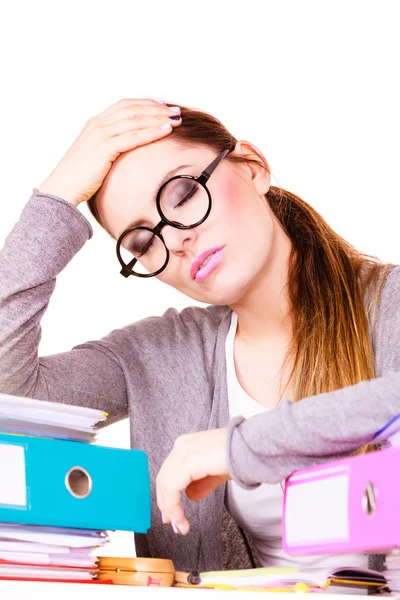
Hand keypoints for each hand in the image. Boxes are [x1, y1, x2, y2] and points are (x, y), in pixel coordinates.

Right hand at [38, 98, 181, 205]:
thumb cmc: (80, 178)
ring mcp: (100, 134)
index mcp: (95, 123)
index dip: (145, 103)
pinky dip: (151, 132)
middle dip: (157, 108)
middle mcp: (97, 124)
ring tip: (176, 119)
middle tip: (176, 110)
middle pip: (133, 109)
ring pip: (135, 120)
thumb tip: (125, 151)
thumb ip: (109, 147)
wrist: (62, 188)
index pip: (124, 105)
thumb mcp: (95, 156)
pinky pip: (133, 136)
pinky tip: (166, 131)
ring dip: (158, 118)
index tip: (162, 104)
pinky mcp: (104, 147)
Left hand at [156, 428, 229, 534]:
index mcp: (186, 445)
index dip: (166, 495)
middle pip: (164, 479)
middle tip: (173, 524)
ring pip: (166, 485)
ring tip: (180, 526)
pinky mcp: (189, 461)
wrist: (251, 448)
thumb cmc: (238, 456)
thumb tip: (190, 496)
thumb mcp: (215, 472)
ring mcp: (184, 451)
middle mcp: (181, 445)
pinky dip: (174, 506)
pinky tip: (180, 518)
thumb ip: (200, 483)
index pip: (168, 472)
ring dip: (171, 509)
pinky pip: (173, 487)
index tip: (170, 514)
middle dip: (166, 504)